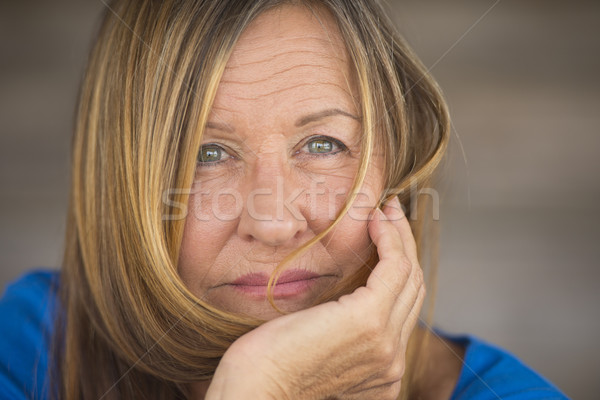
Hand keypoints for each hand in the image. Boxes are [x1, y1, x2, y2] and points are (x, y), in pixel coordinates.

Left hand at [204, 197, 425, 399]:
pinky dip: (390, 237)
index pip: (401, 310)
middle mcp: (392, 361)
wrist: (253, 392)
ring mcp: (385, 343)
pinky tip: (375, 218)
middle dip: (405, 245)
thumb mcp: (314, 348)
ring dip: (400, 235)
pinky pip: (394, 267)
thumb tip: (335, 305)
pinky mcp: (369, 320)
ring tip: (385, 210)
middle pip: (413, 289)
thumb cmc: (268, 371)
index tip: (384, 237)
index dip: (397, 269)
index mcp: (382, 370)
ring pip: (409, 275)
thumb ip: (337, 331)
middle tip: (391, 215)